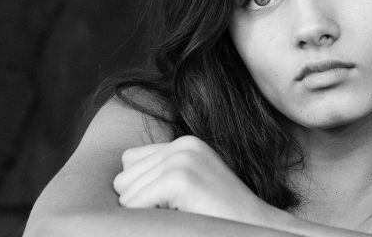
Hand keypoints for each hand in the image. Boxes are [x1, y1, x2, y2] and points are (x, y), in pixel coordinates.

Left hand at [113, 135, 275, 226]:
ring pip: (125, 194)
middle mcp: (183, 145)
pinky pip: (133, 206)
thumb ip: (159, 174)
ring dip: (147, 214)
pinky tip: (181, 219)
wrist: (256, 229)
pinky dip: (149, 222)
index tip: (171, 205)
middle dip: (141, 203)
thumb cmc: (218, 218)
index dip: (142, 191)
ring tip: (181, 216)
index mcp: (184, 144)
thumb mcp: (189, 186)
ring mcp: (183, 159)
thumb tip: (116, 182)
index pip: (128, 163)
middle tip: (178, 213)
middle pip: (122, 178)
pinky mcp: (180, 178)